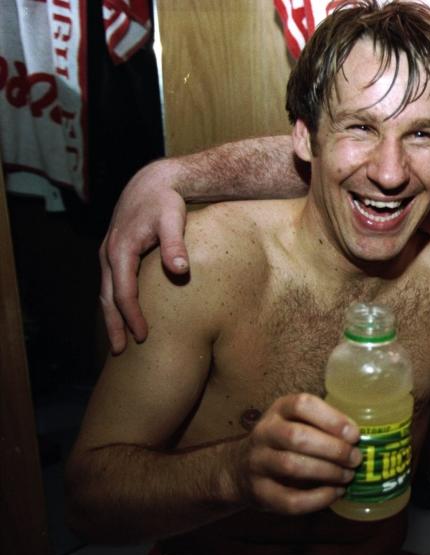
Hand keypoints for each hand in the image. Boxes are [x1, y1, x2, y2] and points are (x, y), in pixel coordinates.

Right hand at [99, 160, 189, 353]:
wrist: (153, 182)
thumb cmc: (166, 202)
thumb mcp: (173, 219)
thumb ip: (176, 244)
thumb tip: (180, 269)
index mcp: (121, 250)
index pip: (124, 292)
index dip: (132, 316)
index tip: (143, 337)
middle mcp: (109, 254)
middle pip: (107, 297)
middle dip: (114, 325)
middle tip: (120, 352)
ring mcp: (109, 254)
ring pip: (106, 291)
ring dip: (111, 316)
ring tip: (119, 341)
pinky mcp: (115, 253)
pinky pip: (111, 283)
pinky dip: (114, 302)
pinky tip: (123, 314)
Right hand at [235, 393, 361, 514]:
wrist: (241, 469)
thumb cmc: (284, 441)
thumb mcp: (298, 421)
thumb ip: (324, 425)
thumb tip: (361, 438)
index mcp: (280, 409)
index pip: (303, 404)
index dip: (332, 419)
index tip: (354, 435)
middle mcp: (264, 432)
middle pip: (297, 437)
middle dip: (333, 449)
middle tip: (355, 459)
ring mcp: (258, 462)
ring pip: (292, 466)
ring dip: (327, 472)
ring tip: (347, 476)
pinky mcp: (258, 491)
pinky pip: (288, 499)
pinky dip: (317, 499)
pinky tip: (334, 493)